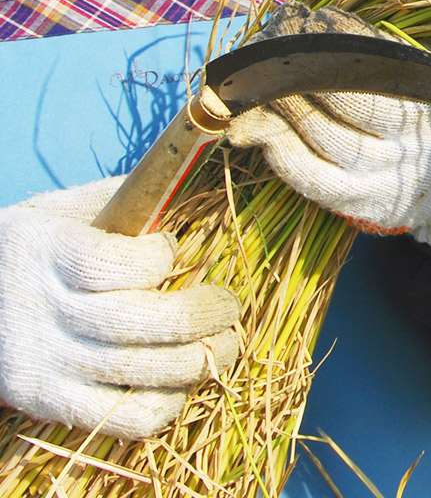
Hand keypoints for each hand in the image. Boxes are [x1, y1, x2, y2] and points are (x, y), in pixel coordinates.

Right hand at [0, 176, 239, 438]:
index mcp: (49, 255)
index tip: (171, 249)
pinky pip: (116, 418)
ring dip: (195, 361)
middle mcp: (45, 311)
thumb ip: (114, 198)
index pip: (110, 265)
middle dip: (196, 315)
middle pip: (133, 323)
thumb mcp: (60, 211)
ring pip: (134, 371)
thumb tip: (178, 181)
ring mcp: (46, 363)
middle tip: (228, 305)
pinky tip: (184, 384)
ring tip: (227, 342)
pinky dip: (161, 406)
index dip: (156, 259)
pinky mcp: (50, 403)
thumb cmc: (32, 248)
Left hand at [226, 4, 430, 244]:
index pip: (380, 67)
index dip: (343, 41)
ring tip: (253, 80)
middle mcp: (409, 145)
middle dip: (304, 67)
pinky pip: (312, 182)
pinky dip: (282, 155)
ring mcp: (383, 180)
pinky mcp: (360, 206)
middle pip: (345, 102)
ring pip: (320, 141)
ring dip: (281, 106)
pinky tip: (258, 131)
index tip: (318, 17)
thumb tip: (344, 15)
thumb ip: (408, 44)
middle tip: (276, 39)